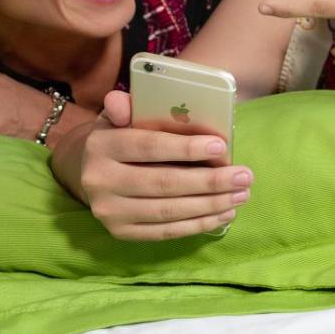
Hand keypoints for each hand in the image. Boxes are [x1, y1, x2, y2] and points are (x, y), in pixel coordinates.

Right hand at [72, 90, 252, 240]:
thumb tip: (121, 100)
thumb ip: (125, 107)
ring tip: (242, 194)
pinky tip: (224, 213)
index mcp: (101, 146)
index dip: (186, 148)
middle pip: (164, 183)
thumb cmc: (119, 137)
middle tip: (245, 176)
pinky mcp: (121, 233)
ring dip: (211, 204)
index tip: (222, 146)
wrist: (89, 173)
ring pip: (169, 211)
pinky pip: (166, 232)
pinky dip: (198, 224)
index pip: (149, 147)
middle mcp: (100, 181)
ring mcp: (110, 212)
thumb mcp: (118, 117)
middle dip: (210, 181)